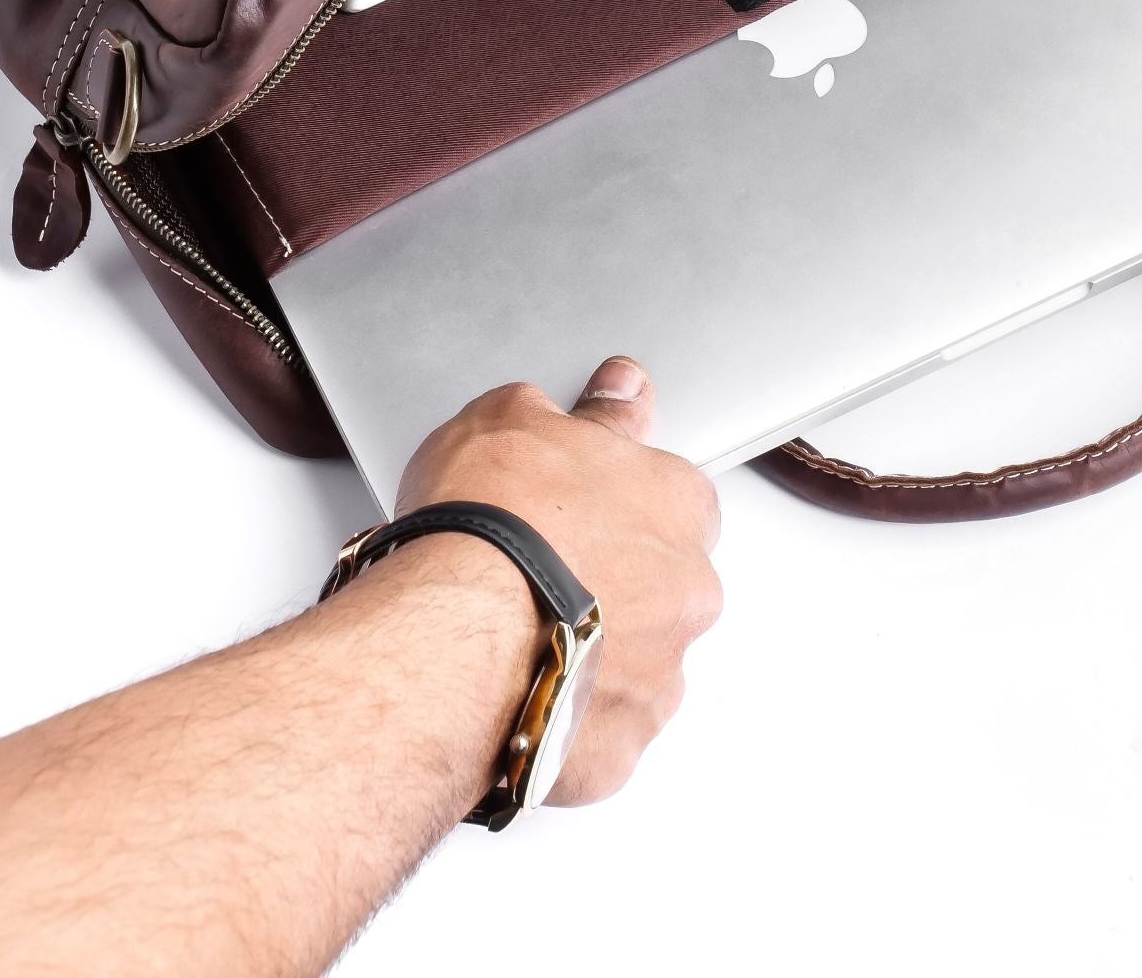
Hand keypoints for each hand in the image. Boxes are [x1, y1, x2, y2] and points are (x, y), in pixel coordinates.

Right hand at [395, 357, 721, 806]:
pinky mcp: (617, 749)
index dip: (616, 496)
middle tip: (535, 573)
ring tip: (511, 643)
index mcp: (677, 503)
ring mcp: (659, 677)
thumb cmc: (488, 526)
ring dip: (589, 652)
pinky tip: (511, 699)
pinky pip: (596, 735)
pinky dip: (561, 721)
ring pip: (634, 662)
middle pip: (662, 582)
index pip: (672, 491)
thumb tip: (613, 392)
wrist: (454, 636)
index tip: (575, 500)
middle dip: (611, 580)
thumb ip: (581, 410)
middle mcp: (687, 591)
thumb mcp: (514, 418)